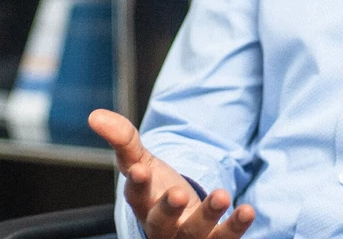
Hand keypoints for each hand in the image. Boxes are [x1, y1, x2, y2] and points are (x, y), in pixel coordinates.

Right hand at [89, 108, 255, 238]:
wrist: (180, 216)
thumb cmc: (156, 188)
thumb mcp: (141, 161)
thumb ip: (123, 139)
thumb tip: (95, 115)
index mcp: (142, 202)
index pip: (135, 195)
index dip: (137, 184)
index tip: (140, 171)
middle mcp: (161, 224)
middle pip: (160, 222)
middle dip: (168, 208)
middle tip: (178, 193)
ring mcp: (187, 236)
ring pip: (194, 233)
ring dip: (208, 216)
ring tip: (221, 195)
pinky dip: (235, 227)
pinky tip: (246, 210)